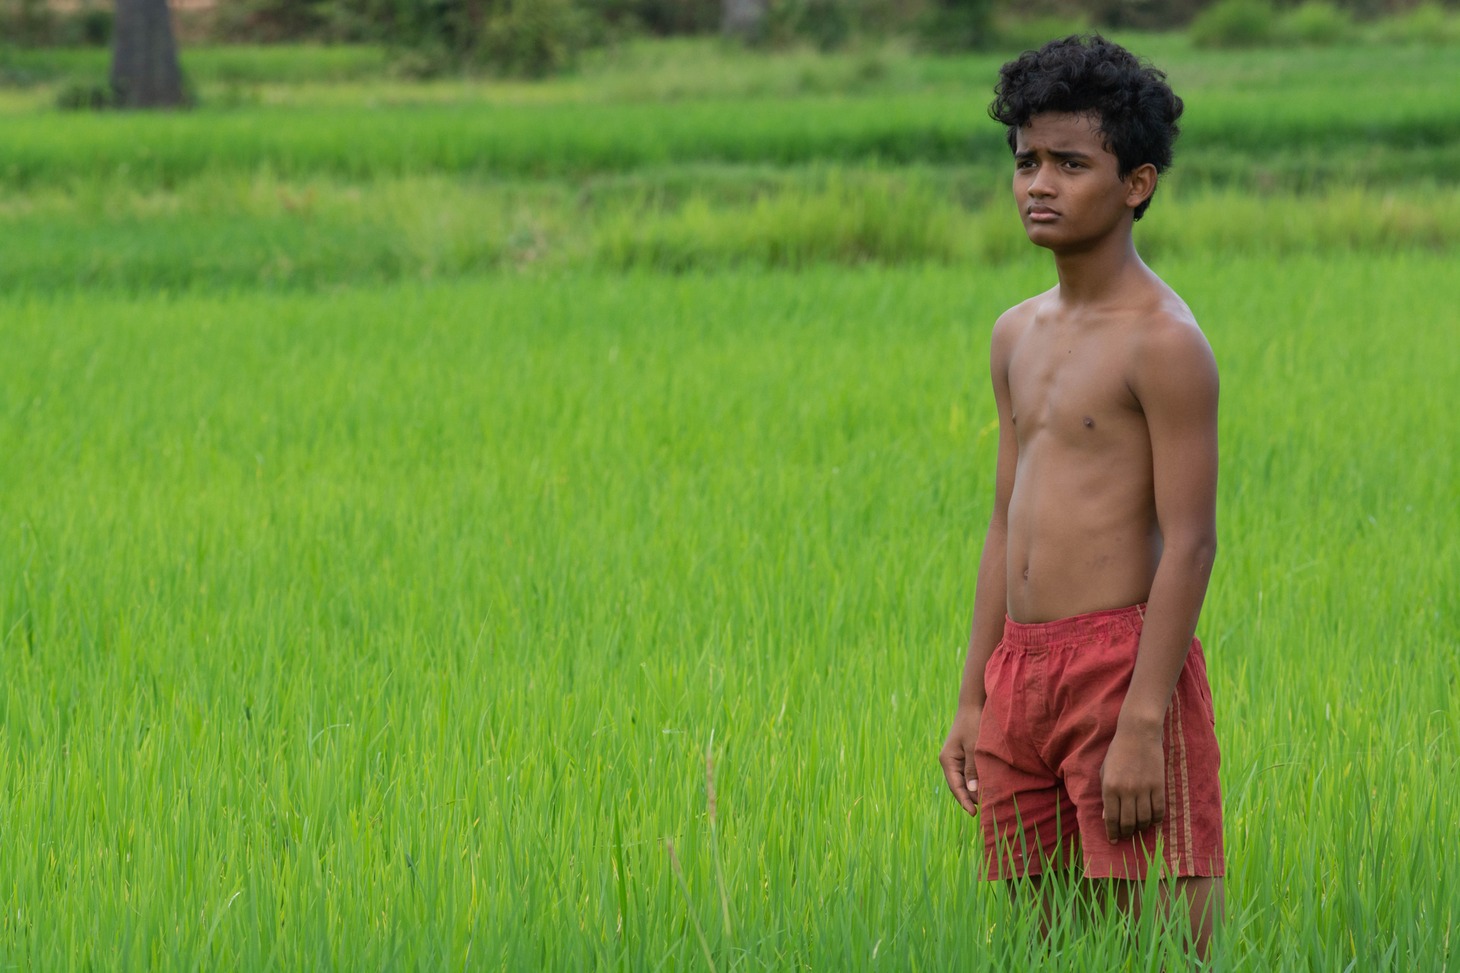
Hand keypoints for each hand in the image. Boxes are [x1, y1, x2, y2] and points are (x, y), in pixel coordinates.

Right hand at [938, 704, 982, 816]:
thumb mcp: (974, 747)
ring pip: (964, 780)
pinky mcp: (964, 755)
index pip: (955, 786)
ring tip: (988, 802)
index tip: (973, 814)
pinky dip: (976, 781)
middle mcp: (949, 761)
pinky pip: (969, 773)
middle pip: (959, 786)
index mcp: (947, 760)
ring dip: (974, 790)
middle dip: (970, 798)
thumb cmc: (973, 724)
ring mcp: (956, 759)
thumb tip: (972, 791)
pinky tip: (986, 787)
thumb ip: (972, 769)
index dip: (964, 801)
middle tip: (986, 810)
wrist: (973, 705)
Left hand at [1099, 723, 1165, 841]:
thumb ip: (1105, 794)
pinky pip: (1158, 810)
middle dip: (1126, 833)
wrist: (1138, 734)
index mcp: (1110, 787)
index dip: (1112, 833)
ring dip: (1140, 828)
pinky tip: (1152, 821)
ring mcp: (1143, 789)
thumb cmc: (1117, 752)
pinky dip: (1156, 819)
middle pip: (1128, 822)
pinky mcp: (1158, 786)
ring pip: (1144, 819)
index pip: (1111, 818)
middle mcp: (1126, 791)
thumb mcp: (1104, 771)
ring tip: (1138, 829)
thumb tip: (1107, 817)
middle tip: (1126, 836)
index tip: (1113, 841)